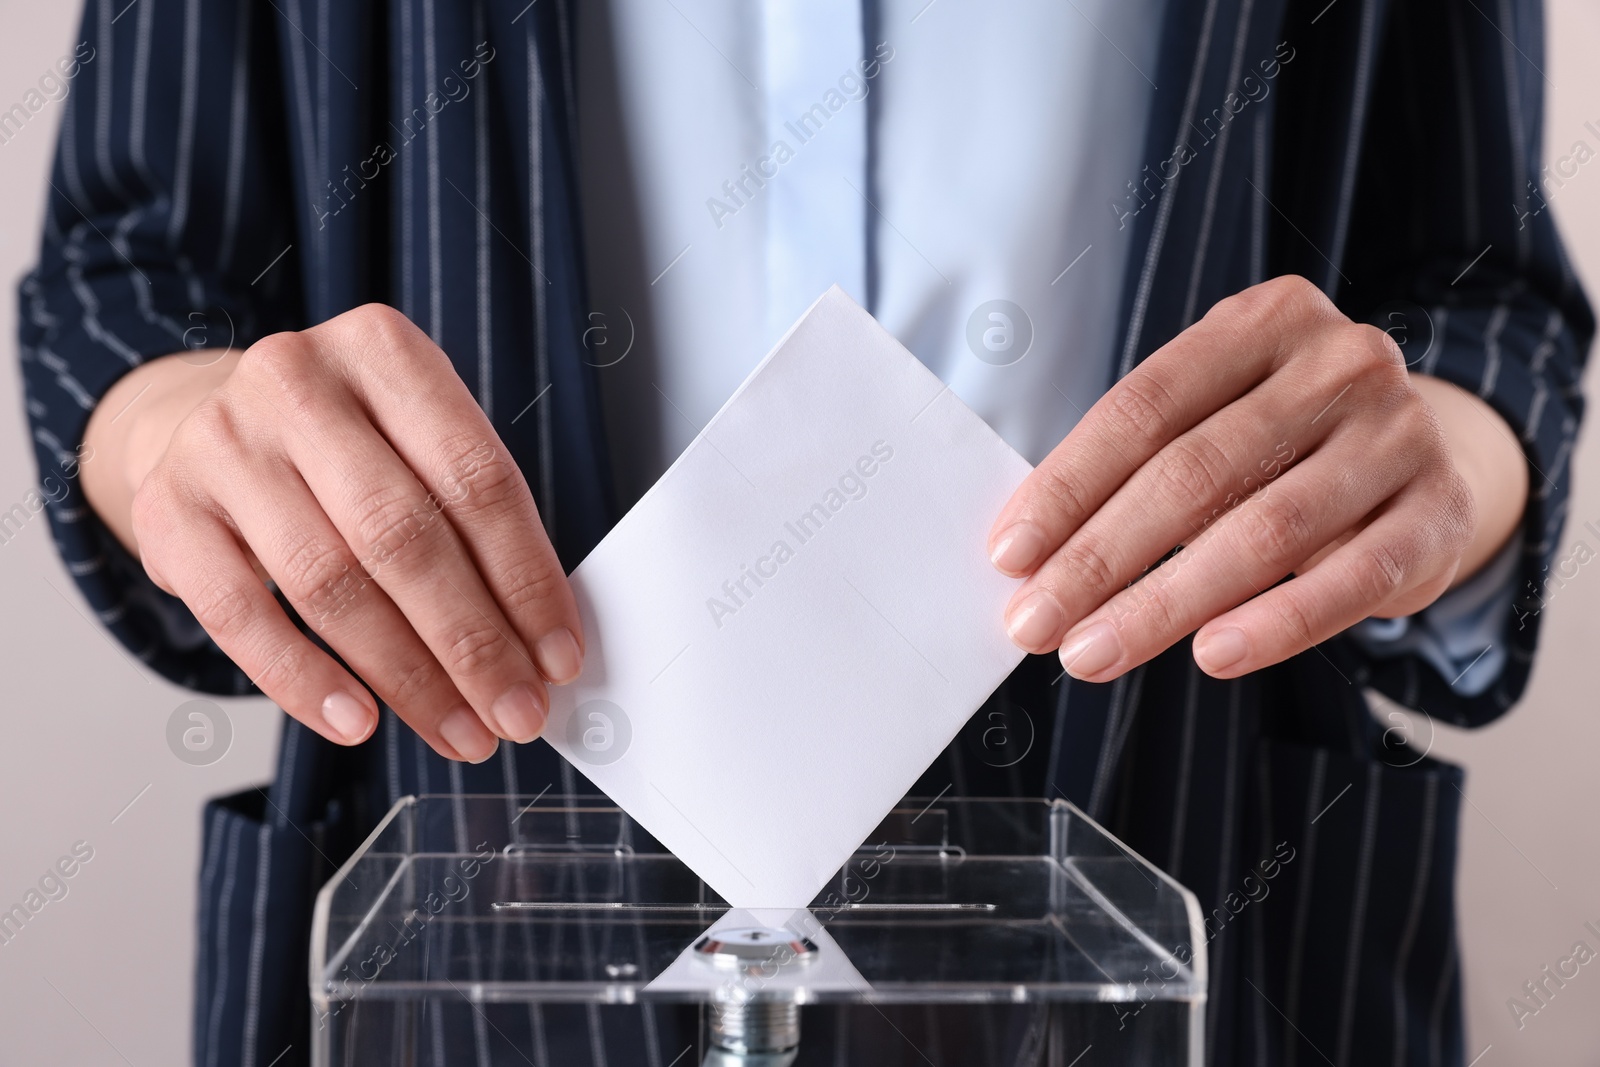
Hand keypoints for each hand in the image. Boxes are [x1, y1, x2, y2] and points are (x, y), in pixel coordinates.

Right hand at [85, 304, 582, 760]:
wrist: (204, 418)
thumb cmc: (343, 445)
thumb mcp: (415, 439)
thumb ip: (476, 520)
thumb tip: (540, 642)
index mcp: (384, 351)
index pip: (477, 480)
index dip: (527, 580)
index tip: (559, 656)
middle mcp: (297, 382)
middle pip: (404, 536)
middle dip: (473, 642)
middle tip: (516, 711)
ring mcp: (223, 443)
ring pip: (331, 583)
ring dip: (407, 676)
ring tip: (458, 729)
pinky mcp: (168, 509)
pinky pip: (241, 617)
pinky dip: (305, 681)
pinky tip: (359, 721)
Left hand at [988, 275, 1525, 681]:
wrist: (1429, 457)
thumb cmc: (1283, 442)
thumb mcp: (1217, 417)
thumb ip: (1138, 463)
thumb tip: (1029, 554)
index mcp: (1264, 322)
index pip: (1143, 408)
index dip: (1067, 486)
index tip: (1008, 555)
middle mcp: (1339, 363)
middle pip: (1193, 471)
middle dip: (1098, 558)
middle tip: (1034, 623)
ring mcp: (1399, 434)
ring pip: (1264, 530)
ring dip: (1164, 603)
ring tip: (1093, 653)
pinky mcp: (1439, 512)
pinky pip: (1352, 579)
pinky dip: (1278, 623)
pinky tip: (1211, 656)